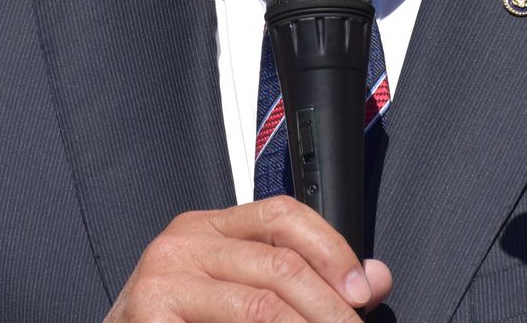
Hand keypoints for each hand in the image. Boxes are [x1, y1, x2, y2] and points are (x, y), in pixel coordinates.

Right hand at [106, 196, 393, 321]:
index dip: (333, 249)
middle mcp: (182, 242)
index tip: (363, 292)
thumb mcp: (243, 296)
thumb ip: (306, 282)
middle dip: (330, 306)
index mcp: (207, 226)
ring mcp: (162, 279)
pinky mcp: (150, 316)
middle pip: (279, 263)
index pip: (282, 213)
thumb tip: (376, 279)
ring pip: (261, 305)